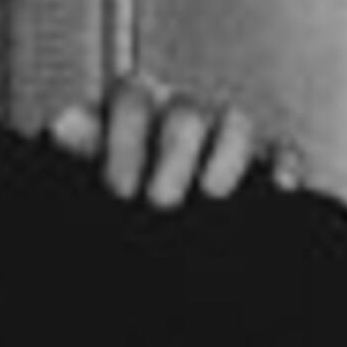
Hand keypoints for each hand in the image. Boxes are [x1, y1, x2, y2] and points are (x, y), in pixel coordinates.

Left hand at [45, 72, 301, 206]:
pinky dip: (282, 168)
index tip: (118, 191)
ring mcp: (223, 136)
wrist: (135, 247)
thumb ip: (74, 156)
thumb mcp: (79, 183)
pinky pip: (280, 154)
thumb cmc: (105, 205)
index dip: (127, 138)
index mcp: (129, 111)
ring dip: (227, 156)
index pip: (132, 98)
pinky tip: (278, 189)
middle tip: (161, 203)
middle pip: (186, 113)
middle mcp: (178, 115)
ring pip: (236, 125)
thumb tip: (64, 129)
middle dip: (175, 154)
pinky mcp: (263, 166)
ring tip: (211, 194)